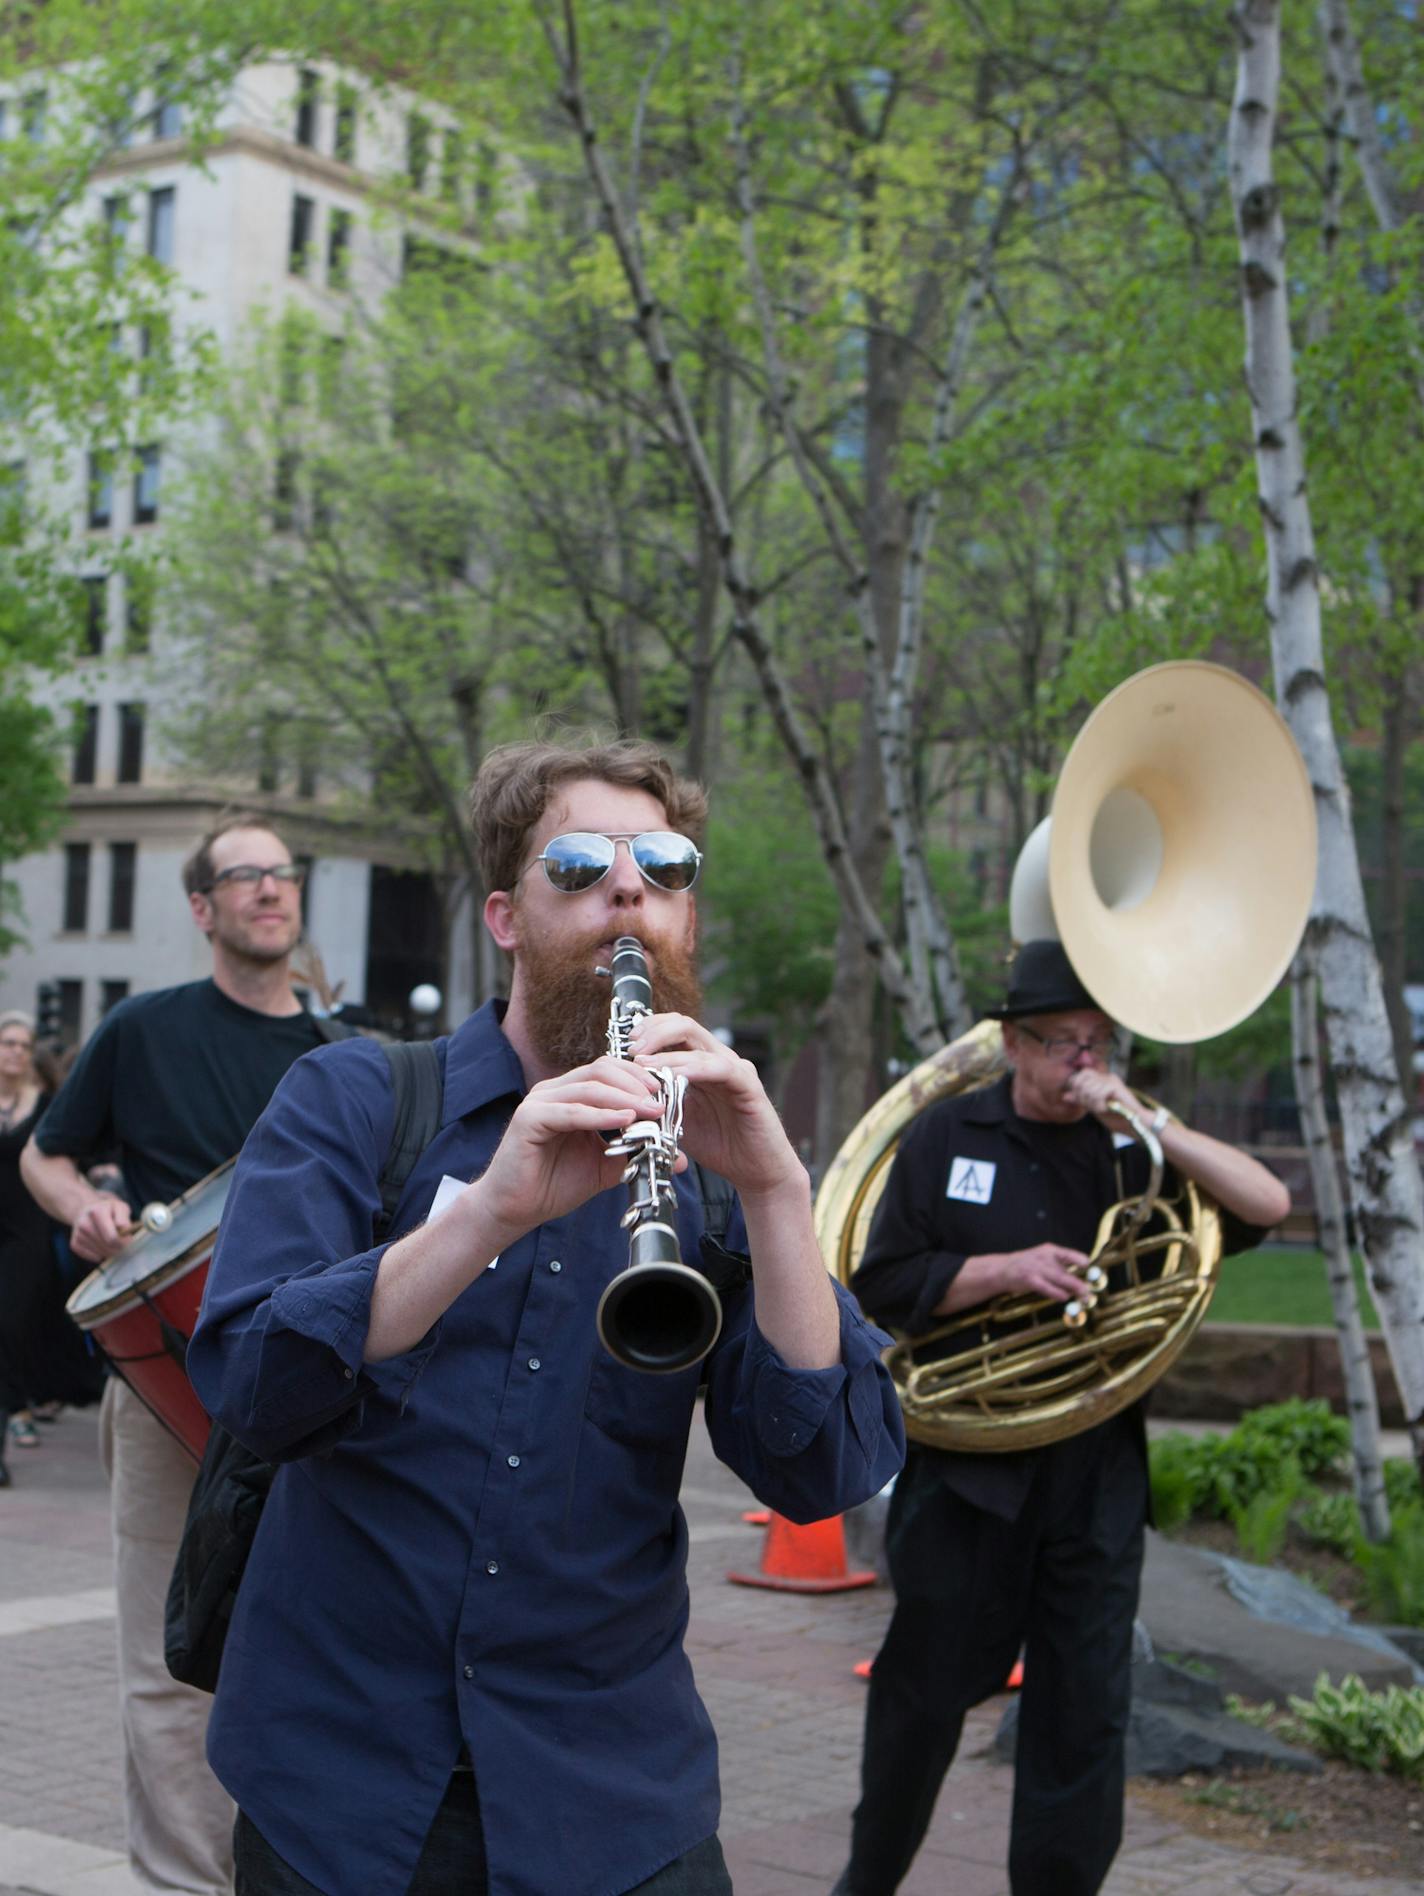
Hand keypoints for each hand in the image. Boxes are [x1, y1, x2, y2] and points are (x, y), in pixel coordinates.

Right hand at [70, 1194, 135, 1263]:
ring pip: (100, 1254)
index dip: (123, 1242)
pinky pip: (91, 1257)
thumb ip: (124, 1218)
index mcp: (97, 1212)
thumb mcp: (120, 1207)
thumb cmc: (108, 1210)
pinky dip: (100, 1255)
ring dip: (110, 1252)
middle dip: (118, 1248)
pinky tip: (102, 1246)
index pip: (112, 1237)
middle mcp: (84, 1223)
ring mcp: (78, 1234)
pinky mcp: (74, 1244)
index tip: (128, 1239)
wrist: (87, 1211)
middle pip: (107, 1247)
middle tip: (123, 1243)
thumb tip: (123, 1229)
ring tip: (112, 1242)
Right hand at [469, 1054, 672, 1243]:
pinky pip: (571, 1111)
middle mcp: (554, 1091)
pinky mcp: (529, 1119)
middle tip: (662, 1102)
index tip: (668, 1095)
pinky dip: (600, 1115)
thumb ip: (637, 1154)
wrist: (516, 1209)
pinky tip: (624, 1120)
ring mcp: (539, 1101)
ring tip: (651, 1111)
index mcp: (571, 1095)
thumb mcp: (606, 1165)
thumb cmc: (554, 1184)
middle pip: (601, 1070)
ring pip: (589, 1087)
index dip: (640, 1079)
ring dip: (624, 1097)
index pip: (610, 1071)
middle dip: (636, 1084)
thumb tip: (678, 1158)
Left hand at [625, 1013, 803, 1202]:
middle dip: (653, 1031)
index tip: (623, 1045)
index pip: (673, 1029)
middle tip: (631, 1048)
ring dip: (667, 1052)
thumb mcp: (676, 1119)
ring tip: (642, 1063)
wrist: (755, 1171)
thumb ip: (656, 1100)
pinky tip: (674, 1077)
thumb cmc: (718, 1144)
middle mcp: (718, 1059)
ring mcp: (736, 1069)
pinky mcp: (750, 1086)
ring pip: (699, 1043)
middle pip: (684, 1025)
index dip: (647, 1029)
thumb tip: (623, 1092)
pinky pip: (721, 1068)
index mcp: (700, 1063)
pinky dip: (694, 1069)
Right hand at [996, 1243, 1092, 1301]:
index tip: (1092, 1272)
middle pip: (1067, 1271)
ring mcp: (1036, 1268)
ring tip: (1083, 1296)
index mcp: (1051, 1250)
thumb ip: (1060, 1268)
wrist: (1002, 1269)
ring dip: (1074, 1289)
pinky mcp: (1030, 1279)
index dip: (1083, 1264)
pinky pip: (1047, 1287)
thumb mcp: (1043, 1259)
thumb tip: (1079, 1282)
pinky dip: (1057, 1293)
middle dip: (1080, 1283)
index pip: (1072, 1255)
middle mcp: (1045, 1257)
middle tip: (1089, 1292)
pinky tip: (1064, 1297)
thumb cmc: (1026, 1265)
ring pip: (1060, 1279)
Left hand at [1064, 1068, 1141, 1131]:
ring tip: (1102, 1109)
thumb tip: (1064, 1096)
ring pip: (1089, 1088)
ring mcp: (1111, 1080)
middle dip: (1083, 1097)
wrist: (1133, 1123)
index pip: (1080, 1075)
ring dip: (1092, 1103)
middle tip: (1093, 1106)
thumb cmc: (1115, 1116)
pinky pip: (1098, 1093)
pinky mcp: (1116, 1086)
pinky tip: (1106, 1108)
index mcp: (1100, 1080)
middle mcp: (1106, 1077)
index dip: (1077, 1088)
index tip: (1083, 1101)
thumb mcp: (1094, 1108)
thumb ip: (1081, 1100)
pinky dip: (1099, 1104)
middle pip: (1082, 1080)